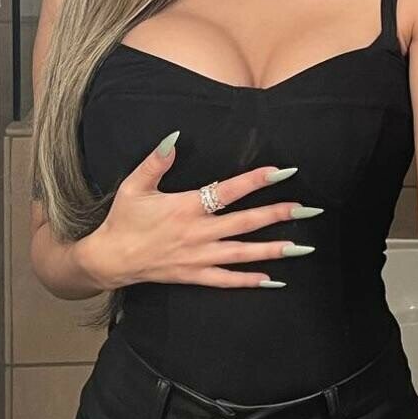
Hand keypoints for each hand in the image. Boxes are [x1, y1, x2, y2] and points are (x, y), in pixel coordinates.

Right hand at [78, 139, 320, 289]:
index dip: (256, 180)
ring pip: (242, 253)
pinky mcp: (194, 275)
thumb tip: (175, 137)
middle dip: (278, 215)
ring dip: (274, 249)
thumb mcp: (135, 186)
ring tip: (302, 247)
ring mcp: (198, 257)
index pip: (228, 190)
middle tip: (308, 210)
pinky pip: (226, 281)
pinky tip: (273, 280)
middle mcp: (198, 233)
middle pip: (245, 223)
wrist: (109, 260)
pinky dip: (249, 281)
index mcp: (187, 207)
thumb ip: (156, 161)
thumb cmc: (124, 220)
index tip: (282, 172)